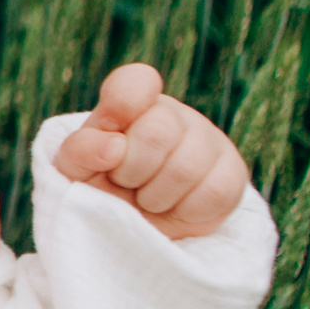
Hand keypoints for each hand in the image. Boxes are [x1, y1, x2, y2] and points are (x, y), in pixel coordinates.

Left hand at [52, 63, 249, 238]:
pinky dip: (185, 210)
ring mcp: (208, 140)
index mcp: (132, 103)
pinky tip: (174, 207)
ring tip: (147, 198)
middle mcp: (173, 114)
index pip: (136, 81)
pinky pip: (212, 192)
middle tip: (125, 182)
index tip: (111, 134)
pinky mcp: (232, 173)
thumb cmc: (102, 189)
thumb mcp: (76, 170)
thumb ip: (81, 150)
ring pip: (186, 167)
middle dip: (131, 170)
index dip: (121, 105)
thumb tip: (113, 146)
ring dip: (155, 196)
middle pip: (158, 131)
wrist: (135, 227)